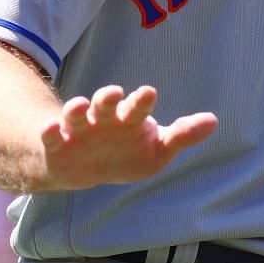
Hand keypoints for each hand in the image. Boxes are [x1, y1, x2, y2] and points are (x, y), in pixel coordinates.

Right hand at [38, 84, 216, 189]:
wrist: (88, 170)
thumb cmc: (128, 153)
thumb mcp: (158, 149)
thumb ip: (183, 136)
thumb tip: (213, 121)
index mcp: (129, 118)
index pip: (137, 106)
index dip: (142, 100)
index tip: (149, 93)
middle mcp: (103, 118)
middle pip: (105, 103)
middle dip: (108, 98)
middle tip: (113, 93)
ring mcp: (79, 130)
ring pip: (76, 114)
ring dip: (76, 108)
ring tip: (80, 104)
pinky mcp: (58, 145)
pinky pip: (51, 136)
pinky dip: (49, 131)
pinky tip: (51, 127)